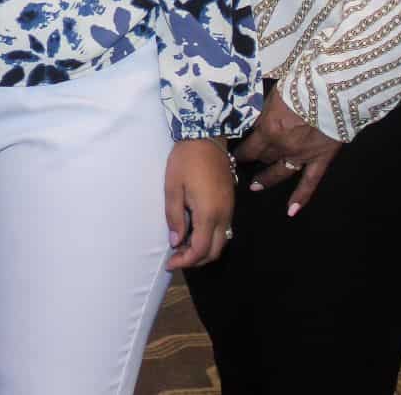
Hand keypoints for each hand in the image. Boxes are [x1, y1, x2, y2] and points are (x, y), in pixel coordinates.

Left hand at [164, 138, 234, 269]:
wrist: (206, 138)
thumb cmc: (185, 160)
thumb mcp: (172, 187)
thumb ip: (174, 216)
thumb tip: (175, 242)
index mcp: (209, 213)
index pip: (201, 249)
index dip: (186, 261)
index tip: (170, 263)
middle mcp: (224, 215)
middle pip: (215, 251)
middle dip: (196, 260)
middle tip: (176, 258)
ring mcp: (229, 210)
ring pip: (221, 242)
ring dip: (204, 250)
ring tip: (183, 247)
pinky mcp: (230, 203)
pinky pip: (223, 230)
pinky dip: (210, 239)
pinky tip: (194, 233)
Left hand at [233, 87, 342, 215]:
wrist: (333, 92)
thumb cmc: (302, 87)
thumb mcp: (274, 95)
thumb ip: (263, 112)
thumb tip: (253, 120)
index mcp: (268, 130)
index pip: (249, 147)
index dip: (240, 151)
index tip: (232, 154)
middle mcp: (282, 147)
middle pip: (263, 157)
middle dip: (253, 160)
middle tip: (243, 165)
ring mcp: (302, 156)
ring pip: (280, 172)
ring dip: (266, 179)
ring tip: (255, 186)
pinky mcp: (321, 160)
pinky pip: (310, 183)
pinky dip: (301, 197)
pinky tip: (292, 210)